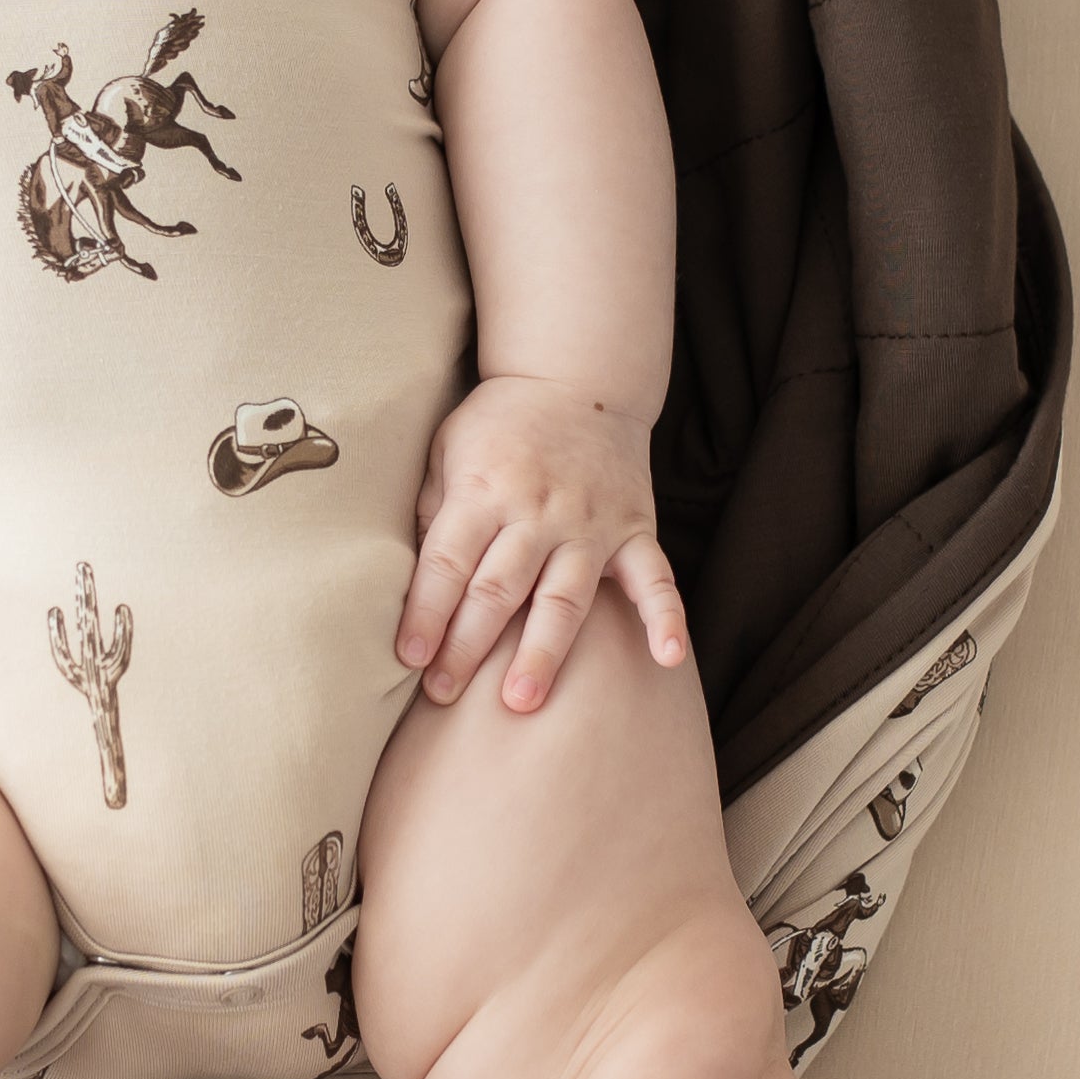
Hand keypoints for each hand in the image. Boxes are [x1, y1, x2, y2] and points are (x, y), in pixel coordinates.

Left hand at [395, 376, 688, 709]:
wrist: (578, 378)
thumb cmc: (500, 422)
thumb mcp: (448, 449)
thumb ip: (433, 510)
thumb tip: (411, 579)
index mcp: (484, 490)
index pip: (448, 562)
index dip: (426, 611)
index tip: (409, 657)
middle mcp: (537, 511)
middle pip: (498, 588)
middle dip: (468, 644)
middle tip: (444, 693)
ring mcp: (590, 523)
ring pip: (564, 596)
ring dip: (543, 650)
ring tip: (522, 700)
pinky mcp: (634, 528)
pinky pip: (655, 578)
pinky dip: (665, 618)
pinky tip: (669, 659)